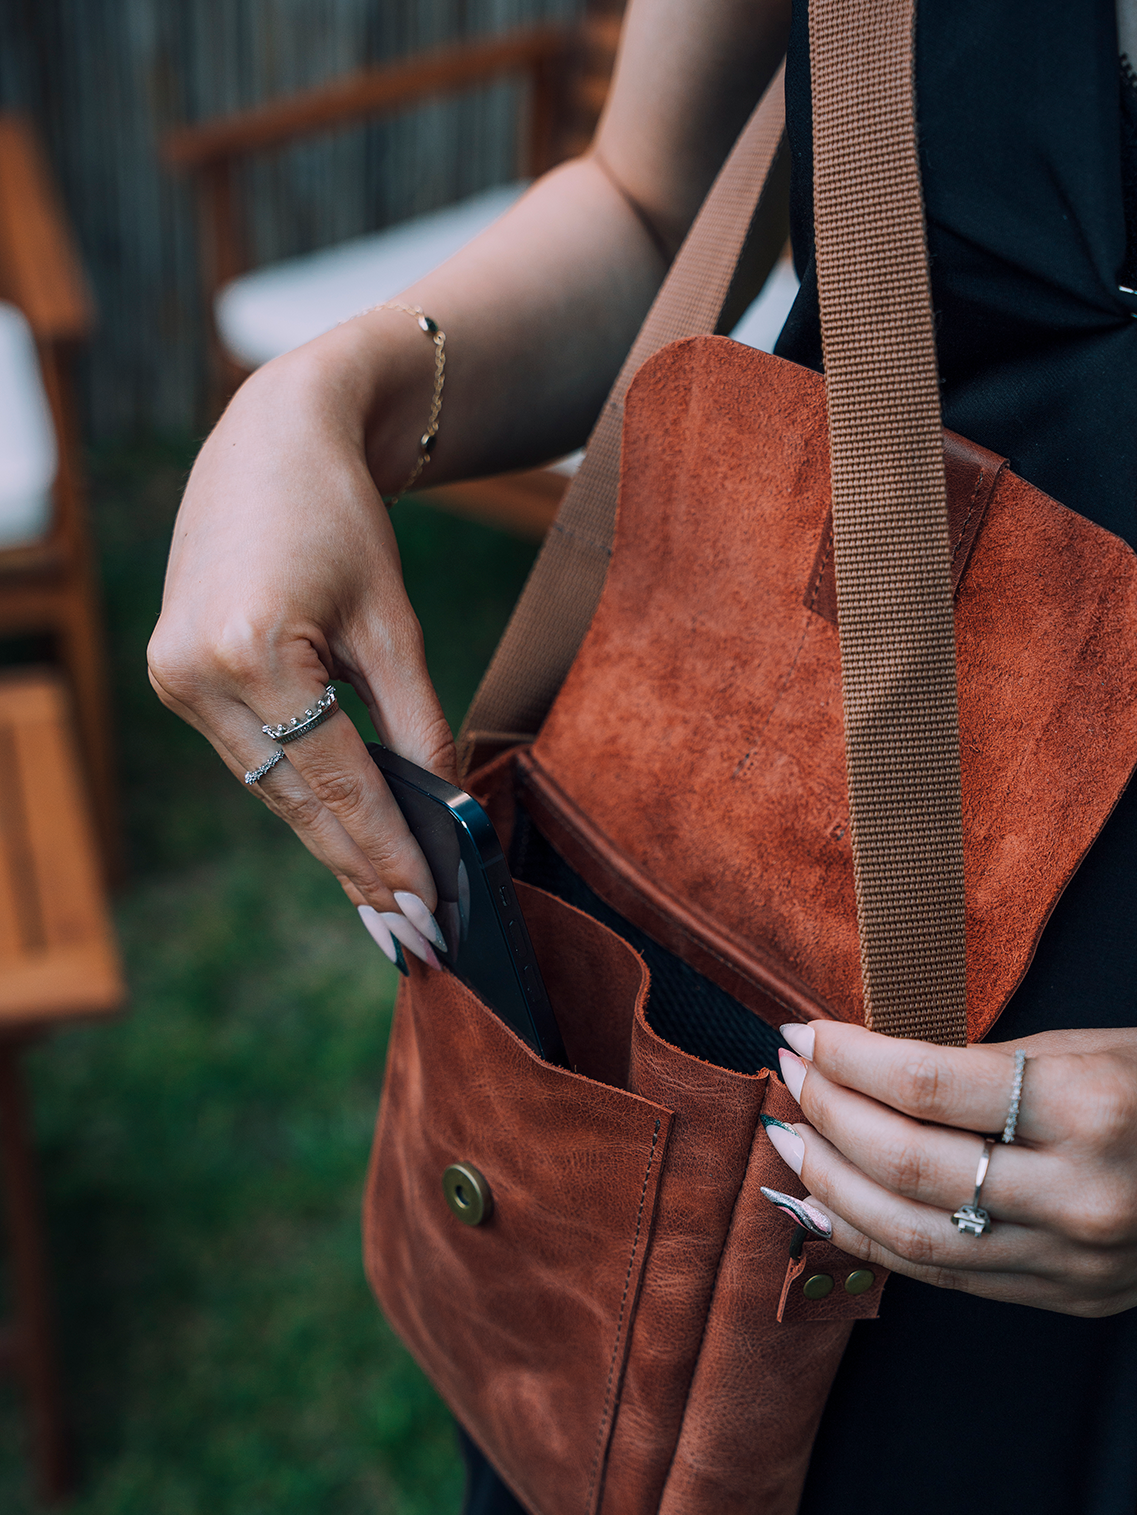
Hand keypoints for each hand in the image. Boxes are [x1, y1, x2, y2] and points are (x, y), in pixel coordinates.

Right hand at [148, 342, 454, 966]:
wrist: (269, 442)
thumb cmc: (342, 518)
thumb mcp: (393, 620)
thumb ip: (417, 719)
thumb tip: (448, 809)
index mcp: (252, 650)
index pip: (335, 781)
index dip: (386, 853)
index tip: (429, 914)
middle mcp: (197, 674)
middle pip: (295, 802)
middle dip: (360, 871)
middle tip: (414, 937)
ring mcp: (175, 680)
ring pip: (270, 791)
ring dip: (331, 848)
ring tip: (389, 909)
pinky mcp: (174, 680)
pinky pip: (252, 761)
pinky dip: (302, 800)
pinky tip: (345, 843)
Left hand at [764, 1020, 1136, 1316]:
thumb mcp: (1088, 1045)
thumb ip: (980, 1068)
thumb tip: (868, 1069)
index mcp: (1091, 1108)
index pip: (928, 1088)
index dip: (848, 1060)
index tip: (801, 1033)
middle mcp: (1082, 1196)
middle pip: (909, 1168)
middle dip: (826, 1120)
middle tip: (786, 1078)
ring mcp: (1076, 1262)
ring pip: (915, 1240)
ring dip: (832, 1189)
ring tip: (788, 1144)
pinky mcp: (1072, 1302)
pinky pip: (949, 1276)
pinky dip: (876, 1241)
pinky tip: (830, 1206)